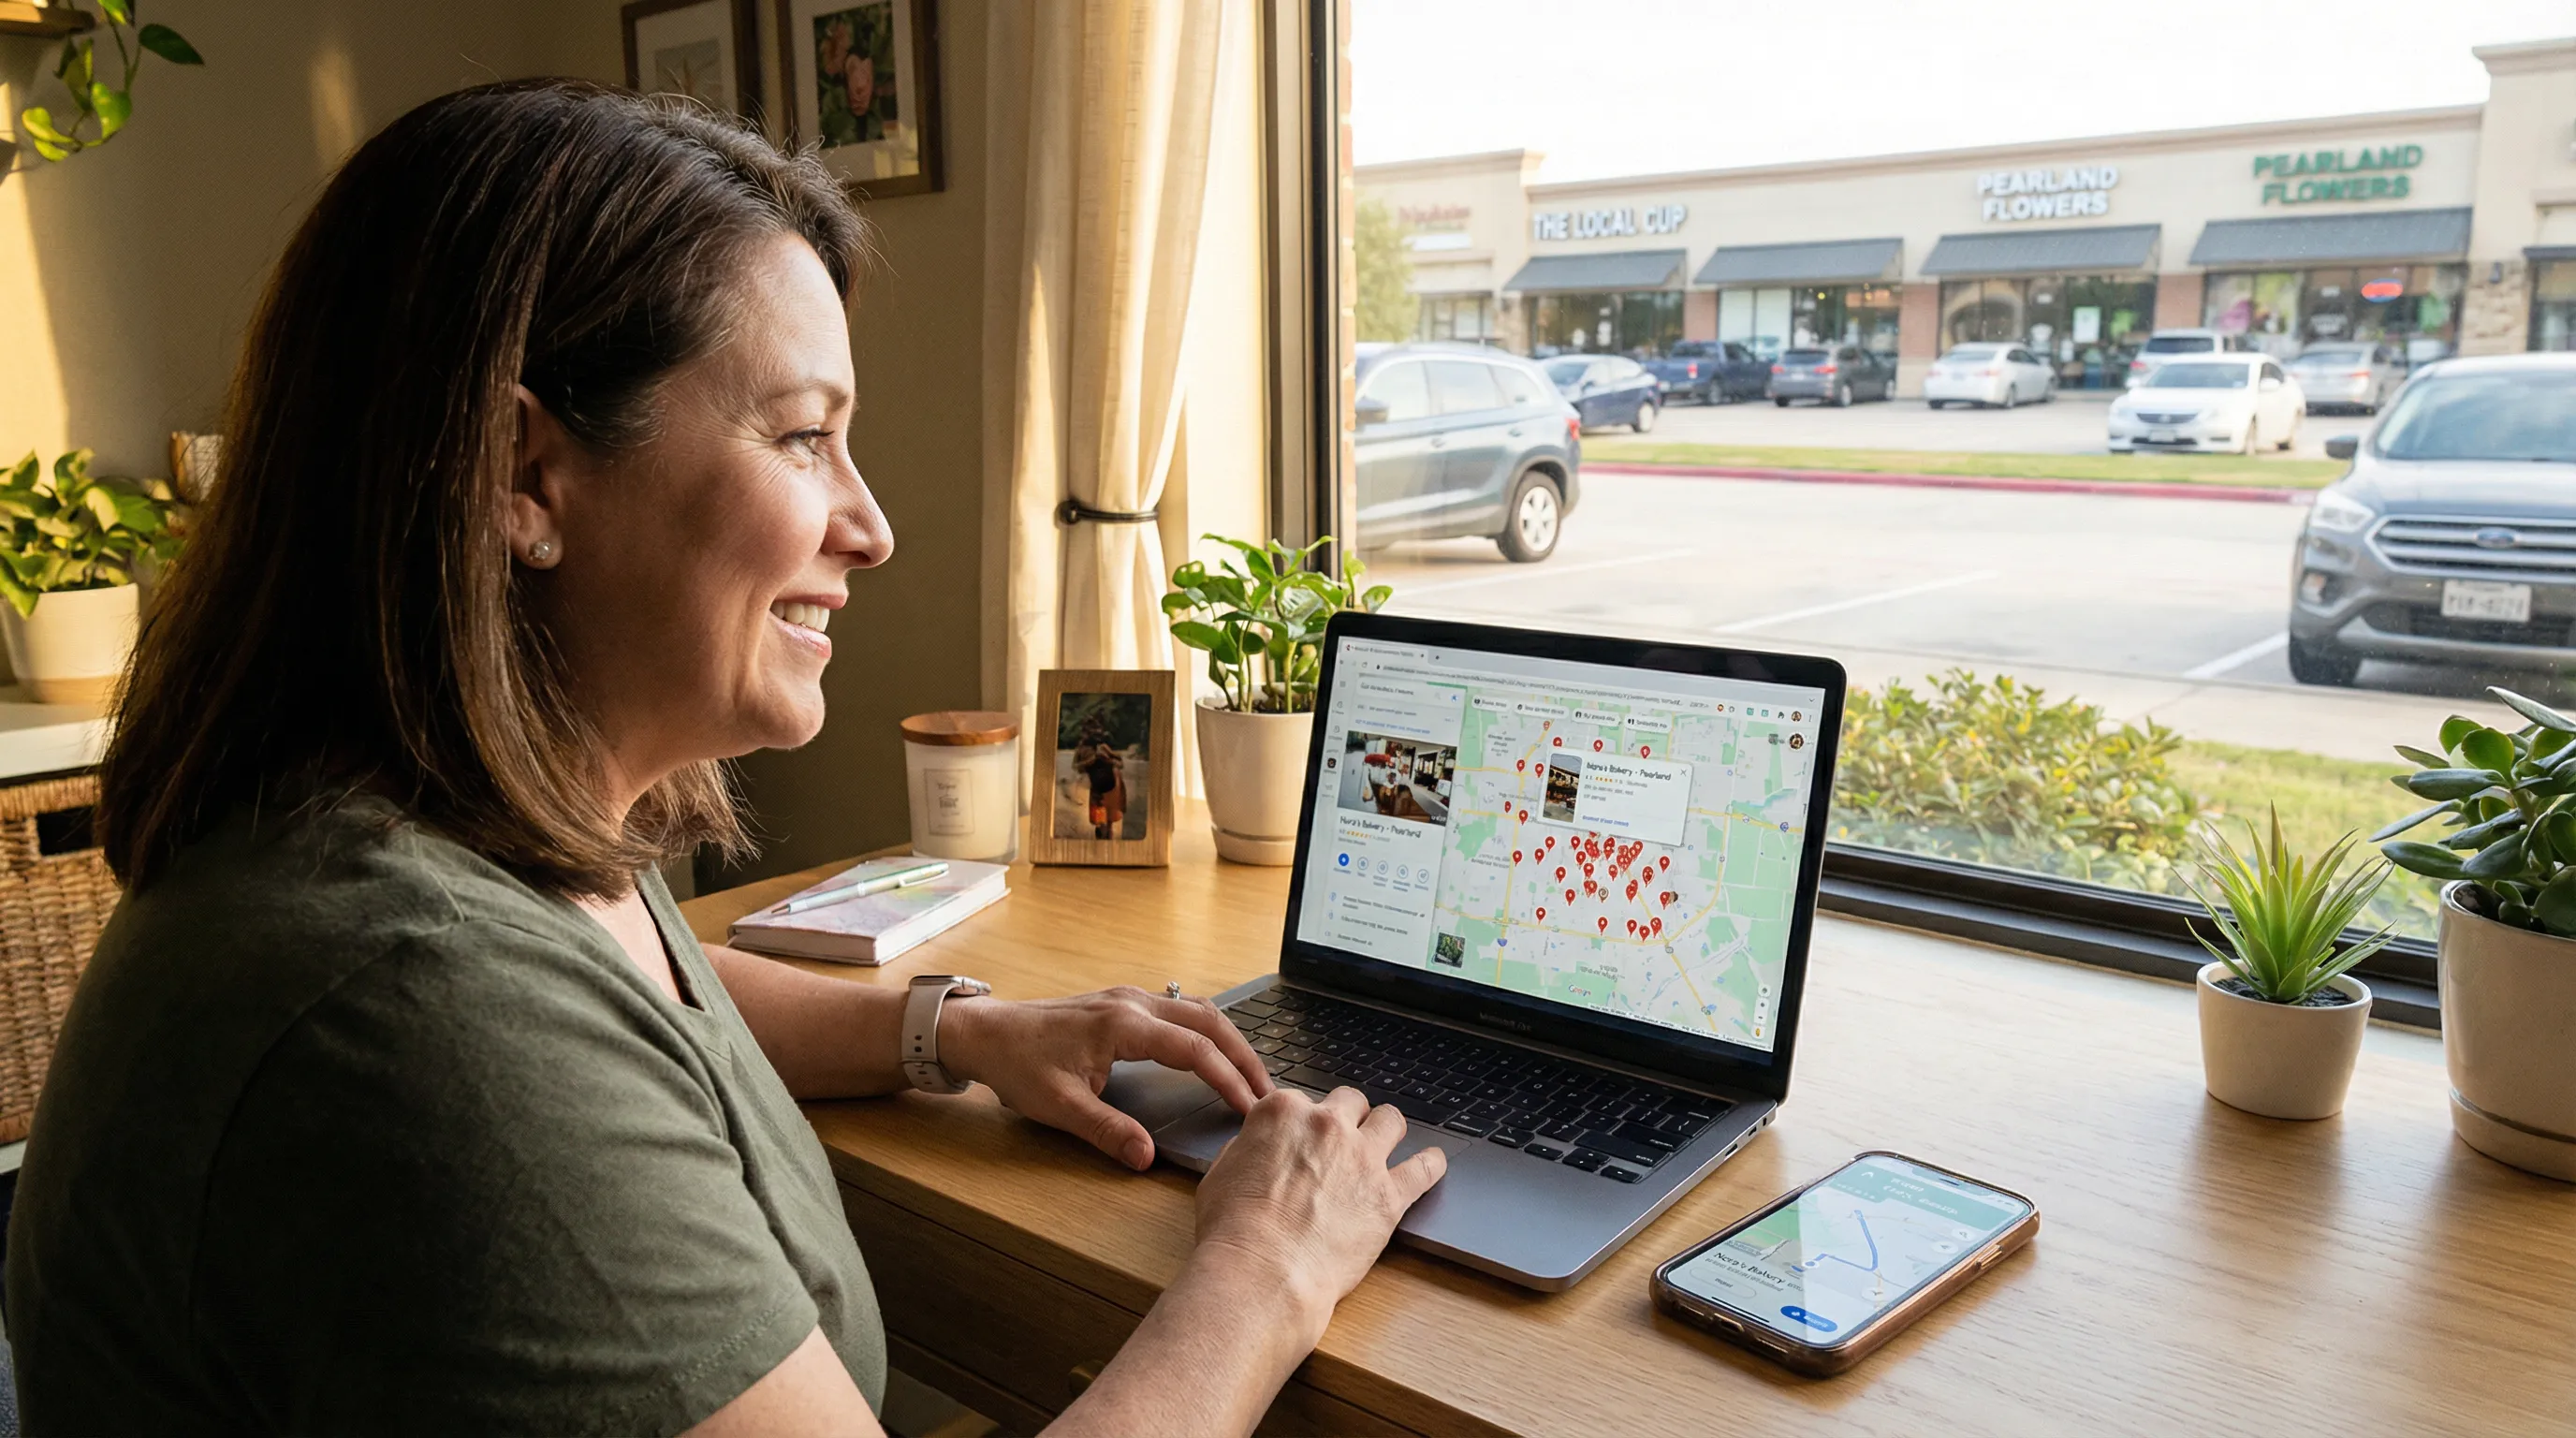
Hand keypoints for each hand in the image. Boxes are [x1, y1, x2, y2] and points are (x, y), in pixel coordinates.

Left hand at [938, 987, 1272, 1170]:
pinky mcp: (1124, 1003)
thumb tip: (1146, 1158)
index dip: (1228, 1079)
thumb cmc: (1017, 1064)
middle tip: (1267, 1092)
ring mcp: (1130, 998)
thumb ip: (1107, 1131)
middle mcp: (1134, 1002)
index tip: (1250, 1107)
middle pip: (1209, 1021)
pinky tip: (1214, 1055)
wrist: (985, 1033)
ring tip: (1250, 1076)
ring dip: (1229, 1041)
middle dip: (1243, 1056)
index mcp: (1123, 1024)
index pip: (1194, 1050)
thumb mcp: (1060, 1106)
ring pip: (1198, 1010)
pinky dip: (1208, 1032)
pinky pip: (1181, 1010)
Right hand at [1190, 1086, 1448, 1343]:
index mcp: (1283, 1112)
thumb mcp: (1221, 1173)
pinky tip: (1431, 1163)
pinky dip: (1430, 1164)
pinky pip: (1425, 1168)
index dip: (1303, 1124)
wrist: (1261, 1272)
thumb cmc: (1232, 1231)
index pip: (1301, 1101)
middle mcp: (1327, 1125)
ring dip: (1386, 1130)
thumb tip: (1258, 1147)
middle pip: (1350, 1102)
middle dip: (1347, 1119)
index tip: (1304, 1140)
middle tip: (1343, 1142)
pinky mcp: (1388, 1195)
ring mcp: (1362, 1157)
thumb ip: (1247, 1149)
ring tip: (1386, 1144)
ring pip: (1391, 1120)